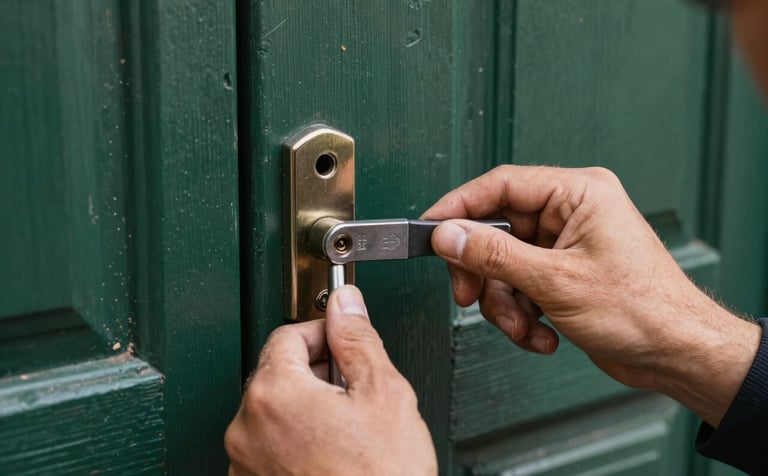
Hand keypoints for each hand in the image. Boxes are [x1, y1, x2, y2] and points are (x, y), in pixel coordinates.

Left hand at [224, 285, 436, 475]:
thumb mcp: (383, 393)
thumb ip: (357, 339)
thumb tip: (346, 305)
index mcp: (273, 394)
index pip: (288, 334)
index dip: (324, 334)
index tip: (345, 345)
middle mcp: (246, 428)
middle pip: (278, 372)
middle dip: (317, 374)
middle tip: (355, 393)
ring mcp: (245, 463)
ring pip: (275, 411)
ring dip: (307, 408)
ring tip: (347, 431)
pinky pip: (270, 446)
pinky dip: (296, 440)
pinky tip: (331, 455)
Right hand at [423, 165, 759, 425]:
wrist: (678, 354)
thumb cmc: (642, 309)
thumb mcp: (555, 281)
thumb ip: (493, 254)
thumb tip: (447, 234)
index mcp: (578, 193)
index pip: (500, 186)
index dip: (458, 207)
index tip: (430, 230)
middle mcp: (570, 213)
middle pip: (496, 230)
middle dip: (483, 271)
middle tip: (469, 295)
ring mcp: (565, 245)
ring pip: (504, 265)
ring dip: (504, 303)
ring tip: (523, 327)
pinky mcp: (563, 274)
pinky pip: (520, 286)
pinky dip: (523, 315)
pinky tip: (542, 335)